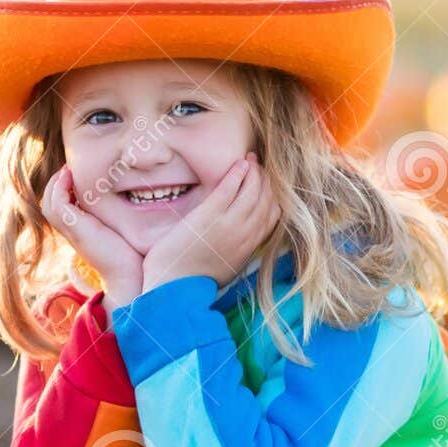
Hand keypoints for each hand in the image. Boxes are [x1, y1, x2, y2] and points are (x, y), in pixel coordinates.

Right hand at [40, 166, 143, 306]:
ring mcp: (72, 231)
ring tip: (68, 169)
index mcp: (80, 231)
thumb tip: (131, 197)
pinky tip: (71, 176)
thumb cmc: (130, 255)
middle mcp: (72, 232)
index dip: (63, 187)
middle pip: (49, 203)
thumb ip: (114, 216)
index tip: (75, 173)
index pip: (60, 206)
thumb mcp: (118, 230)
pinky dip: (60, 188)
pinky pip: (58, 204)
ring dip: (56, 182)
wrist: (129, 276)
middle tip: (69, 167)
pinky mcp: (76, 229)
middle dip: (56, 182)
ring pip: (49, 202)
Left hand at [141, 154, 280, 292]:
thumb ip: (237, 248)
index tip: (267, 184)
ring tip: (251, 159)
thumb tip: (241, 237)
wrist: (173, 287)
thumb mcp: (226, 266)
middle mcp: (245, 235)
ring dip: (255, 172)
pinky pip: (230, 189)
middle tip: (261, 166)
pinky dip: (238, 173)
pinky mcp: (209, 217)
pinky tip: (240, 163)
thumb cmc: (193, 278)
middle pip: (267, 200)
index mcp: (249, 248)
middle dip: (267, 179)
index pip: (274, 216)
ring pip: (253, 191)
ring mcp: (229, 225)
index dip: (273, 196)